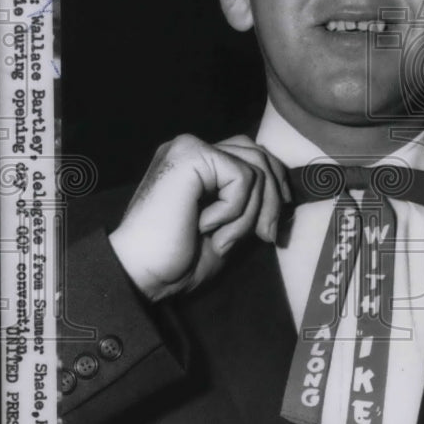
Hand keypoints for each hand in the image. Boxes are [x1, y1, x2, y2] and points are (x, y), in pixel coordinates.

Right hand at [108, 134, 290, 300]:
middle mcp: (191, 149)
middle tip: (267, 235)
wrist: (141, 274)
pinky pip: (242, 177)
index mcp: (196, 164)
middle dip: (273, 198)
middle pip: (258, 154)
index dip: (274, 183)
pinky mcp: (190, 156)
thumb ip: (248, 207)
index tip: (275, 222)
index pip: (250, 155)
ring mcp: (189, 149)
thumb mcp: (226, 230)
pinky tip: (204, 225)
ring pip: (255, 167)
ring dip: (249, 212)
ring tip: (222, 237)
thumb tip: (283, 198)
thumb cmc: (176, 260)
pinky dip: (233, 211)